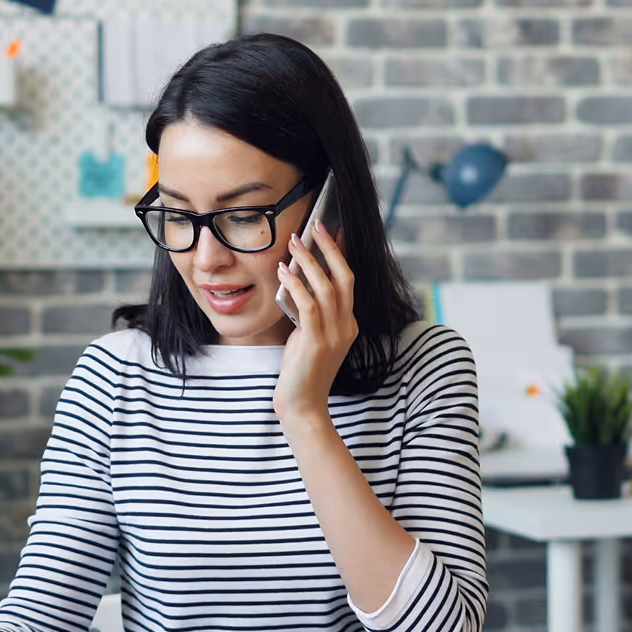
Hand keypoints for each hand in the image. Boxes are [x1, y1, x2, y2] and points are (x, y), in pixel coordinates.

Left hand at [273, 221, 357, 426]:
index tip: (331, 231)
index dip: (341, 254)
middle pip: (345, 277)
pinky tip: (283, 270)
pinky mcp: (316, 342)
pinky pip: (308, 305)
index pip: (348, 281)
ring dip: (308, 261)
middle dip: (331, 247)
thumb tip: (296, 283)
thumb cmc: (301, 372)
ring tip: (293, 242)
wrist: (303, 406)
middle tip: (316, 225)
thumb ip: (308, 314)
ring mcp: (334, 335)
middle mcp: (347, 326)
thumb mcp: (308, 337)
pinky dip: (295, 284)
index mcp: (349, 325)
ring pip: (326, 286)